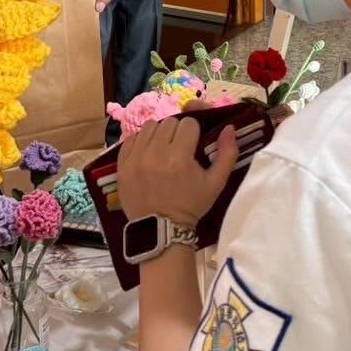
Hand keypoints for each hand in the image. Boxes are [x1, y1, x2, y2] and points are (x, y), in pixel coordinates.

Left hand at [118, 118, 237, 227]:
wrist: (162, 229)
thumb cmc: (191, 205)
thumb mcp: (216, 183)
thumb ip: (228, 153)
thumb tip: (229, 127)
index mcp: (180, 157)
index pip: (189, 123)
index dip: (195, 132)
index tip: (194, 146)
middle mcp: (155, 153)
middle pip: (169, 121)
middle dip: (177, 132)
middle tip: (180, 149)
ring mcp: (135, 158)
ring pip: (150, 126)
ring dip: (159, 133)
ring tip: (163, 149)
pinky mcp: (122, 164)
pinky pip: (132, 137)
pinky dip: (142, 141)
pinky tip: (148, 153)